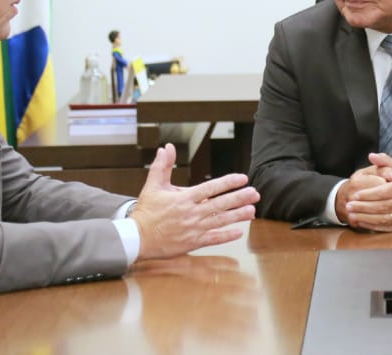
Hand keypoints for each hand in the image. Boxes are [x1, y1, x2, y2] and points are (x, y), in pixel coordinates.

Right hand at [131, 144, 259, 260]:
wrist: (137, 238)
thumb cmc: (146, 212)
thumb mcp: (153, 186)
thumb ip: (162, 166)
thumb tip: (165, 147)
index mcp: (184, 198)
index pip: (211, 188)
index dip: (228, 182)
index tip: (242, 178)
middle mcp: (191, 213)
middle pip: (220, 204)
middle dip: (240, 198)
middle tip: (255, 193)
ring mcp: (193, 229)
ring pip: (220, 221)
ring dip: (238, 216)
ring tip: (252, 211)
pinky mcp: (192, 243)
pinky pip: (213, 239)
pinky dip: (226, 236)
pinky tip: (239, 232)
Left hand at [342, 152, 391, 231]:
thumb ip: (383, 161)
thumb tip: (372, 156)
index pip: (384, 191)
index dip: (369, 194)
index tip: (355, 194)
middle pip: (381, 206)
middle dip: (363, 207)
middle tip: (349, 206)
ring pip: (382, 218)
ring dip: (365, 218)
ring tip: (351, 214)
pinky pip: (384, 227)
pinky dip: (371, 226)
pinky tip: (360, 222)